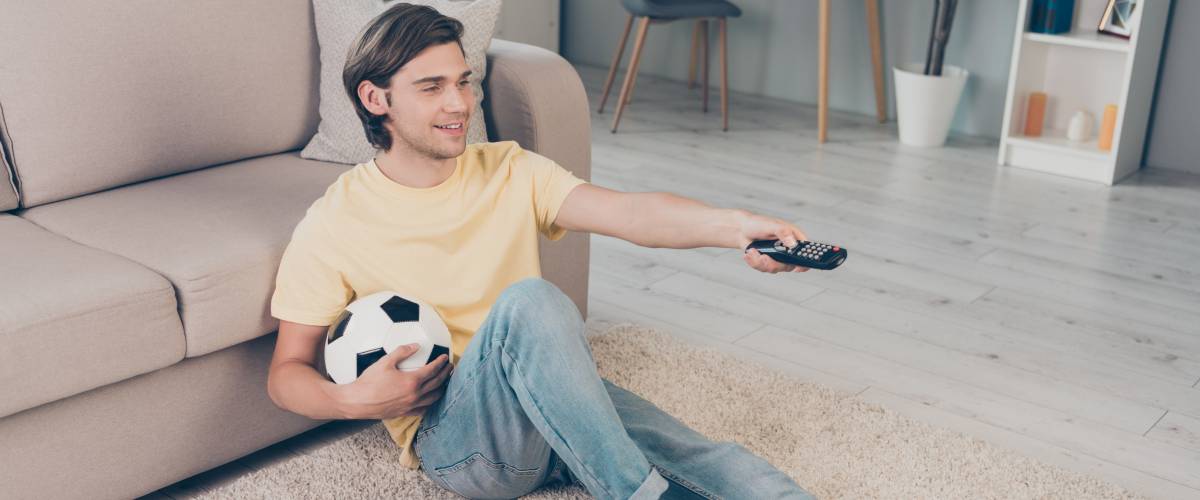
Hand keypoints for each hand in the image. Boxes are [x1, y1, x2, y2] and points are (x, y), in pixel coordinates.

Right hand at [339, 343, 453, 419]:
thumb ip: (402, 352)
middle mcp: (414, 395)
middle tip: (450, 368)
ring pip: (433, 398)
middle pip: (437, 384)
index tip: (445, 357)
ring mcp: (410, 406)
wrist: (357, 402)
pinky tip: (431, 399)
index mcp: (412, 381)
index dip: (441, 363)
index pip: (432, 370)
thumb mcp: (384, 362)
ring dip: (442, 389)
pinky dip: (431, 403)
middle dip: (446, 374)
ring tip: (445, 383)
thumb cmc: (369, 381)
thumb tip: (415, 345)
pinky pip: (423, 409)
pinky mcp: (405, 413)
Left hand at [735, 211, 810, 272]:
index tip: (797, 267)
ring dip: (760, 262)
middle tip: (762, 257)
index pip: (806, 253)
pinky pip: (764, 268)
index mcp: (794, 239)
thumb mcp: (772, 225)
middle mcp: (788, 250)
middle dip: (773, 263)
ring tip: (752, 251)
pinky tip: (750, 253)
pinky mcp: (768, 262)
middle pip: (789, 266)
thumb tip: (792, 243)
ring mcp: (778, 257)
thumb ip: (783, 232)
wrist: (742, 229)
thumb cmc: (759, 223)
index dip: (805, 262)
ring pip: (774, 269)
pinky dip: (754, 262)